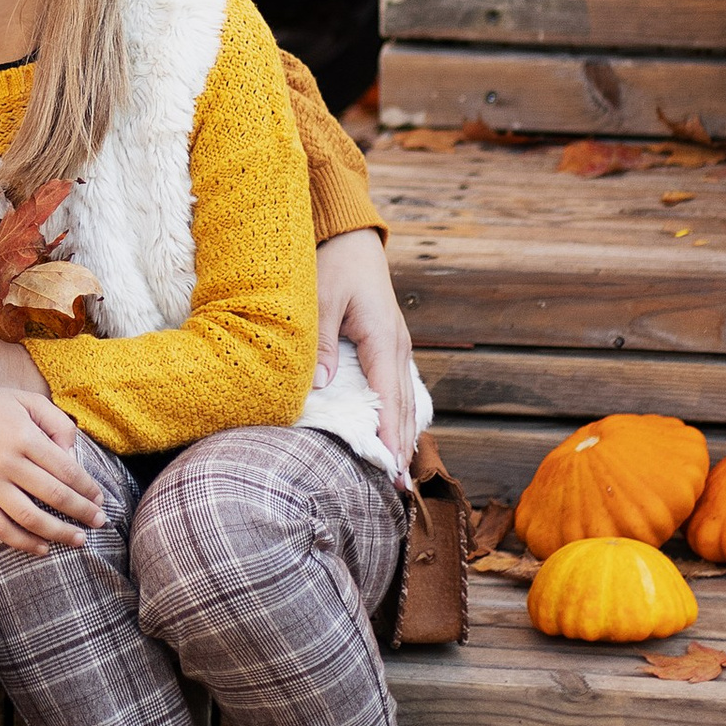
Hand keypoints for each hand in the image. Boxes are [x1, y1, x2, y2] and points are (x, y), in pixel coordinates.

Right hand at [0, 383, 103, 555]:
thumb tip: (74, 458)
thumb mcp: (26, 400)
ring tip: (78, 540)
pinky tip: (43, 548)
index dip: (88, 488)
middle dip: (82, 512)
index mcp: (23, 434)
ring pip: (30, 518)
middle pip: (54, 495)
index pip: (66, 469)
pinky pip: (0, 528)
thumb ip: (57, 423)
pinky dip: (23, 543)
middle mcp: (6, 460)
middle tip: (99, 522)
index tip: (100, 499)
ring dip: (59, 533)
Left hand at [315, 225, 421, 482]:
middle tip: (398, 488)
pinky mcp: (389, 344)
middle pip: (403, 406)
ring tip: (400, 471)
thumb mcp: (320, 299)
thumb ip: (321, 343)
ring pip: (405, 398)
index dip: (390, 436)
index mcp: (382, 339)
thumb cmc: (332, 264)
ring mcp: (396, 345)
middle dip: (401, 446)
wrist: (351, 238)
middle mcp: (396, 347)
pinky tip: (396, 431)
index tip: (391, 469)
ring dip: (404, 434)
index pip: (388, 398)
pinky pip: (399, 387)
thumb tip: (323, 388)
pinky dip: (400, 413)